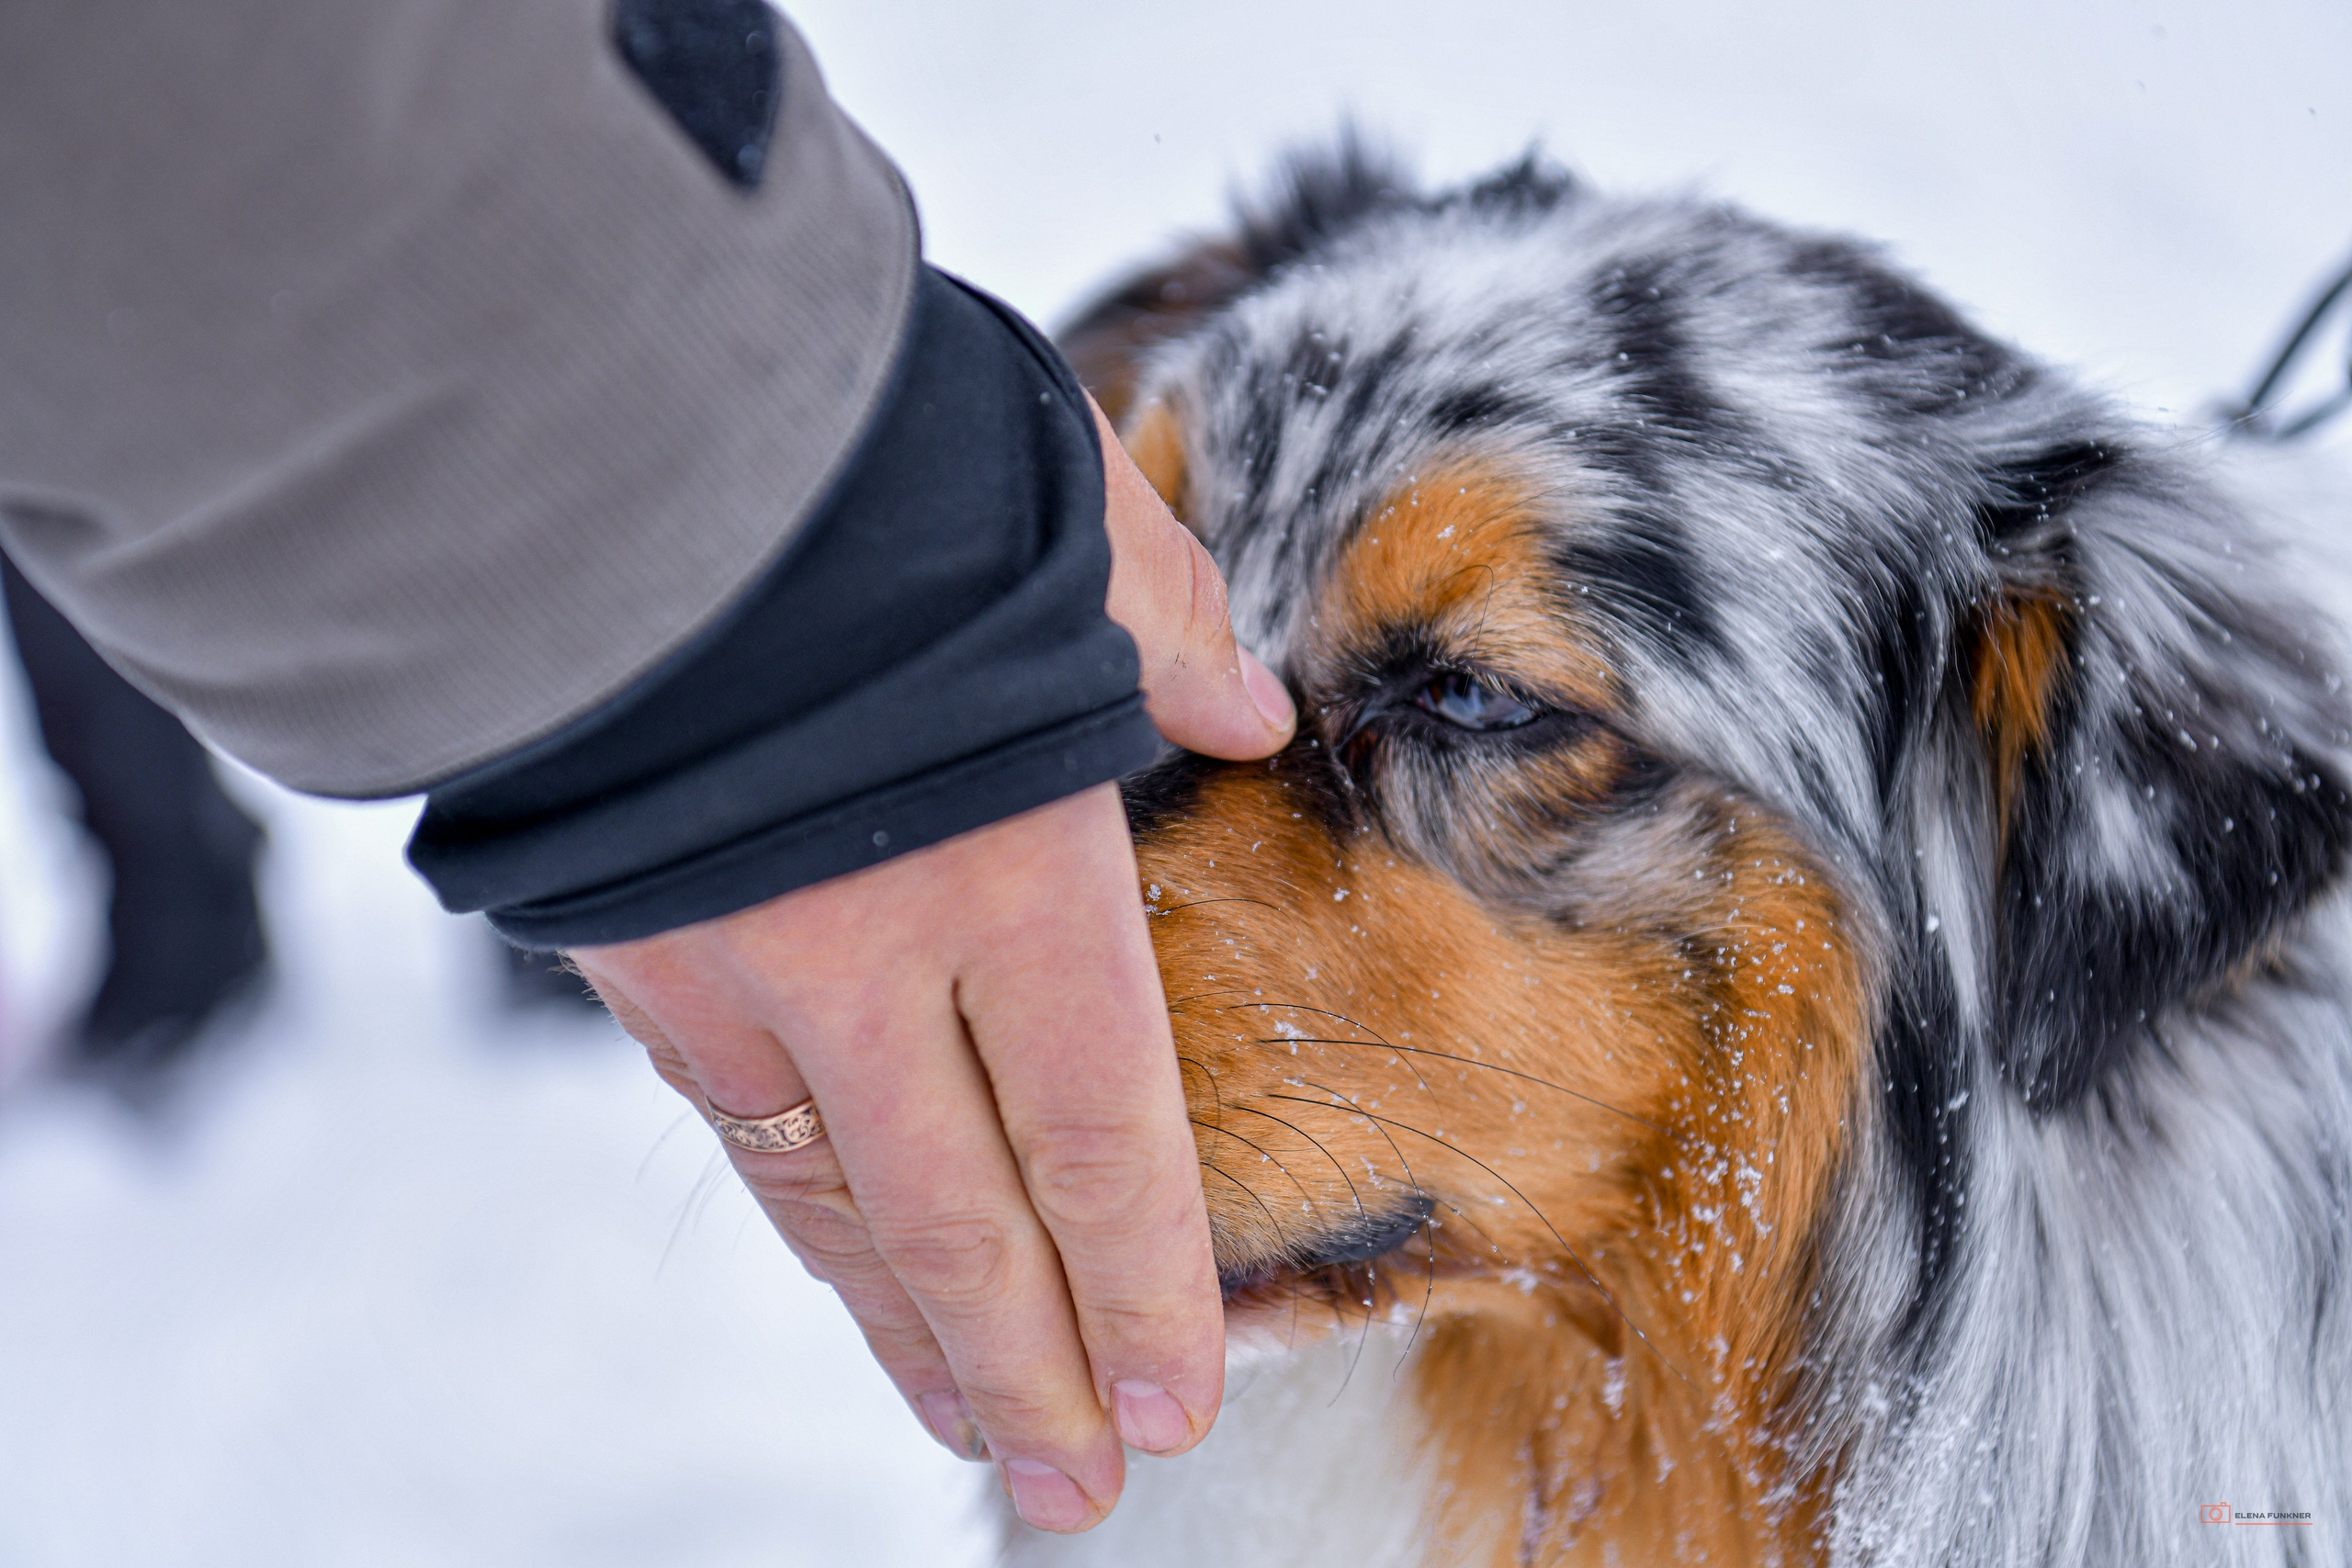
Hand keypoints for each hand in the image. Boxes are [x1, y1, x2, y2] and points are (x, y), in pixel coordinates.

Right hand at [571, 397, 1292, 1532]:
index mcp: (1005, 863)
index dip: (1143, 1277)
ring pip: (841, 1207)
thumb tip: (1243, 712)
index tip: (1181, 1395)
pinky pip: (746, 1133)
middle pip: (966, 1216)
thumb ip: (1165, 632)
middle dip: (1035, 1366)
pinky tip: (848, 1279)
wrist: (585, 452)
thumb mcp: (1061, 527)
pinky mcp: (636, 958)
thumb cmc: (855, 478)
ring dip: (916, 1336)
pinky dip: (813, 1228)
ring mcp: (735, 972)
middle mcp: (868, 953)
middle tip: (1088, 1484)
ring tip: (981, 1434)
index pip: (1095, 1125)